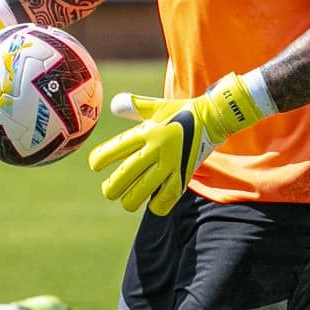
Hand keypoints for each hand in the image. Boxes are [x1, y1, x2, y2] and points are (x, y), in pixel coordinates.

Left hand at [87, 73, 266, 215]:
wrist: (213, 118)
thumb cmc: (180, 112)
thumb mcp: (156, 107)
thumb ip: (134, 106)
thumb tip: (115, 104)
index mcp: (146, 131)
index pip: (113, 150)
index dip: (99, 160)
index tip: (96, 165)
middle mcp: (156, 149)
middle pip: (122, 177)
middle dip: (110, 188)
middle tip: (109, 189)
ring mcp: (170, 165)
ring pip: (139, 194)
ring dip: (129, 200)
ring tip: (128, 199)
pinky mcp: (183, 177)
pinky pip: (163, 201)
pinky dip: (155, 205)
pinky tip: (153, 200)